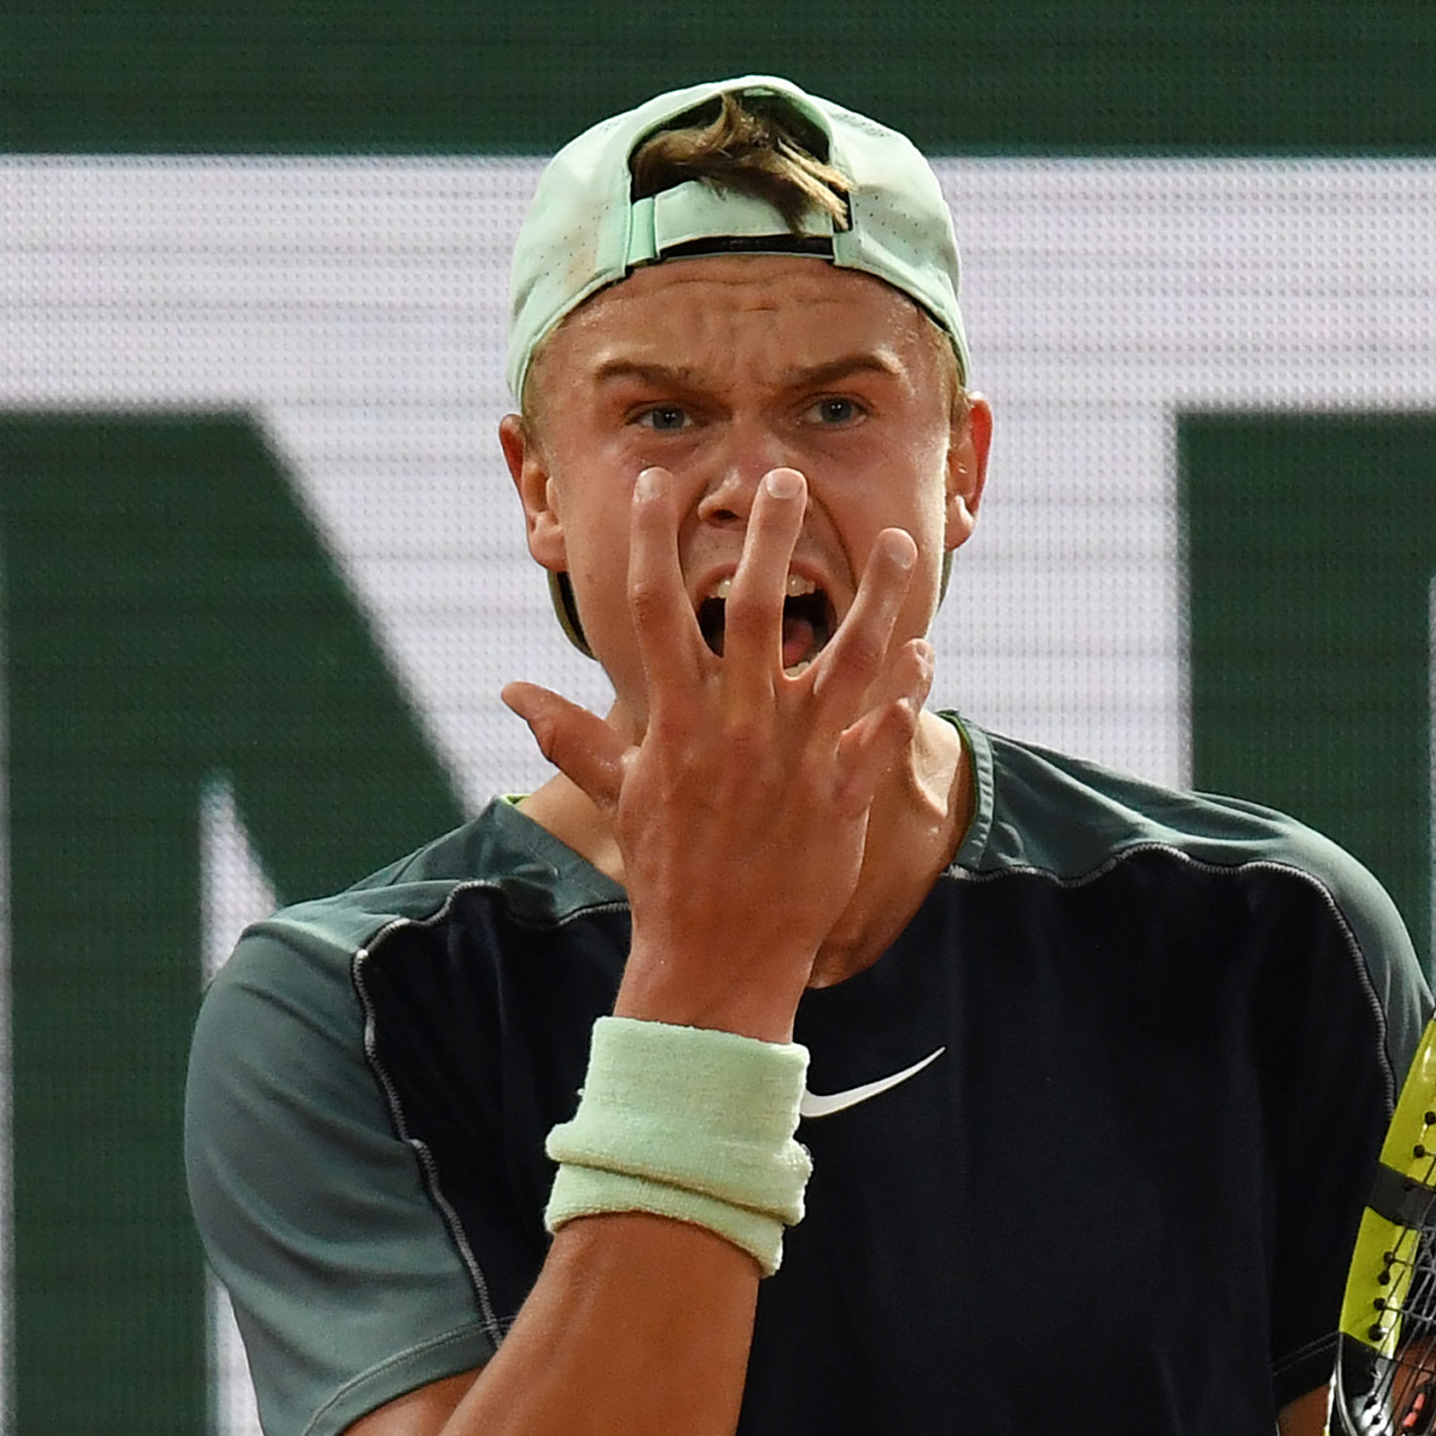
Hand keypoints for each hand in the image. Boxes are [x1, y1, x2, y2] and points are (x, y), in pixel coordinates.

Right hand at [502, 466, 933, 1037]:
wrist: (716, 957)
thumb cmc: (665, 872)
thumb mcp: (619, 796)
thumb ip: (573, 735)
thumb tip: (511, 690)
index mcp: (675, 724)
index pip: (656, 612)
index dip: (653, 542)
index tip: (658, 483)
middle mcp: (735, 732)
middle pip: (753, 612)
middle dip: (770, 540)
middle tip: (785, 479)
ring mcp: (792, 764)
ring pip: (844, 663)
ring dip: (876, 601)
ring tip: (898, 544)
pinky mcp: (841, 801)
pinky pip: (880, 736)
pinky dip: (905, 693)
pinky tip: (923, 649)